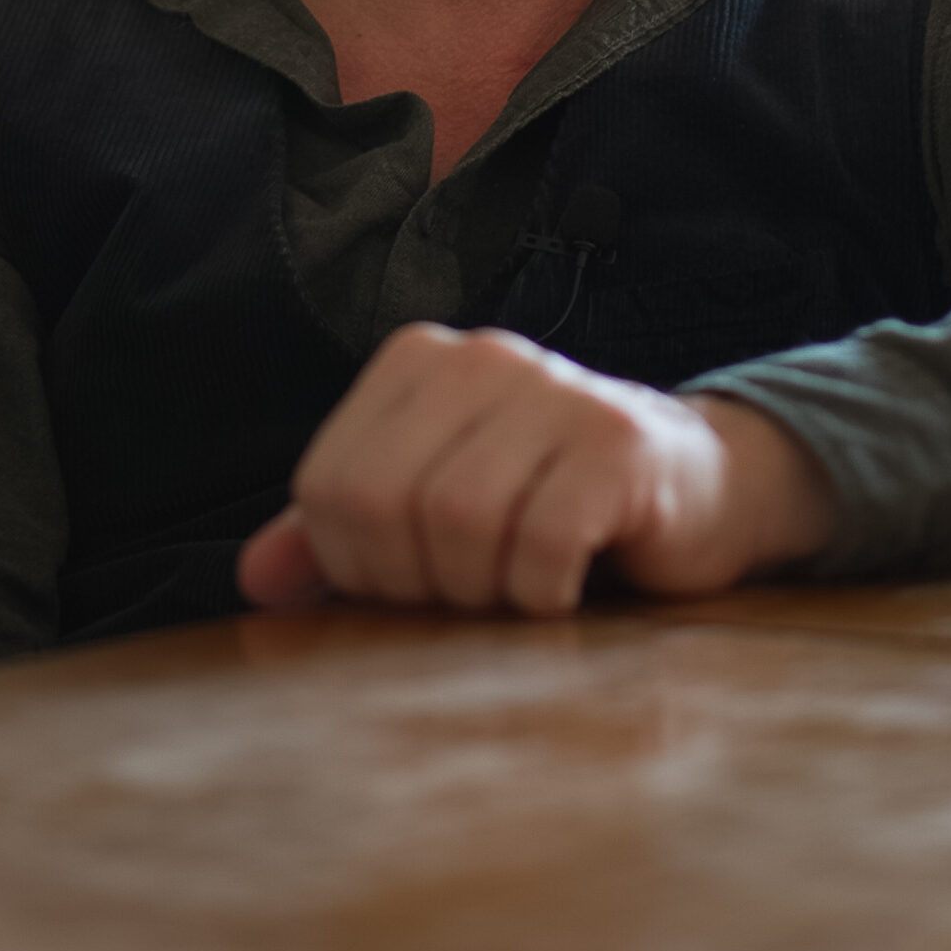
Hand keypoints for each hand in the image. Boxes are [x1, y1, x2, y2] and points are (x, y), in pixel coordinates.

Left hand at [237, 322, 836, 616]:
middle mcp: (482, 355)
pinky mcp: (617, 440)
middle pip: (386, 508)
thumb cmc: (549, 505)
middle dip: (420, 585)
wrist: (695, 489)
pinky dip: (543, 595)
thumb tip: (256, 579)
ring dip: (486, 593)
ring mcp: (555, 388)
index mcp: (419, 361)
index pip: (330, 486)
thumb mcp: (435, 515)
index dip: (357, 567)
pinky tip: (567, 588)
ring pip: (460, 524)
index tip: (415, 583)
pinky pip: (540, 544)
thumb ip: (343, 537)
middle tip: (474, 594)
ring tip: (521, 588)